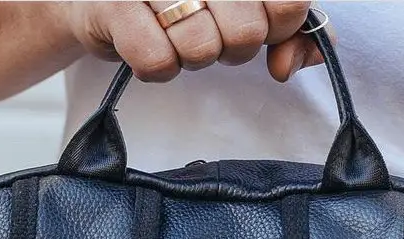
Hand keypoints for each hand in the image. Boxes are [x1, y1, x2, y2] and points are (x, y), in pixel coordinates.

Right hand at [64, 1, 322, 82]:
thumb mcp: (242, 3)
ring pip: (203, 50)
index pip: (288, 2)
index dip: (280, 26)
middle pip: (247, 32)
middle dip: (233, 46)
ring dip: (192, 57)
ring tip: (174, 32)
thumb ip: (286, 28)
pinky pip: (158, 63)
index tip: (261, 22)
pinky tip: (148, 43)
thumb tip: (289, 63)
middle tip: (209, 28)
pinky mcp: (114, 5)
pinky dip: (157, 67)